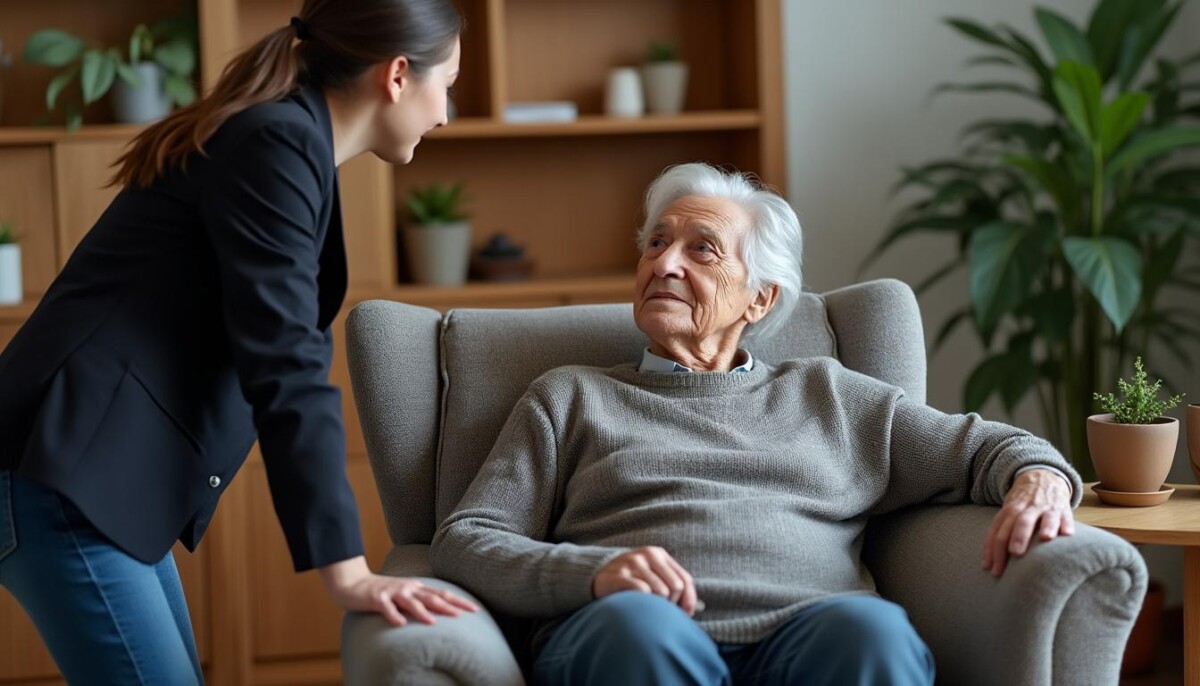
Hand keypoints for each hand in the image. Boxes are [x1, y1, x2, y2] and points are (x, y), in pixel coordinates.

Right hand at [319, 556, 476, 625]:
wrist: (354, 584)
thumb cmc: (383, 593)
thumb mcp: (405, 595)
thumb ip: (421, 601)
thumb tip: (442, 611)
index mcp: (417, 588)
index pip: (442, 594)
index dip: (459, 601)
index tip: (475, 609)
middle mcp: (408, 588)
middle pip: (432, 597)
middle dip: (449, 605)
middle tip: (465, 614)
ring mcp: (392, 593)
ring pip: (410, 602)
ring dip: (422, 611)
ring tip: (433, 621)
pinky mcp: (377, 599)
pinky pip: (386, 609)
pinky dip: (393, 615)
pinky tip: (399, 624)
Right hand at [592, 546, 697, 615]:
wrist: (599, 575)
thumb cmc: (633, 579)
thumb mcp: (653, 575)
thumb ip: (672, 585)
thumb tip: (692, 609)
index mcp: (659, 554)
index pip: (684, 579)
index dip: (689, 599)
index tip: (685, 614)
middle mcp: (647, 555)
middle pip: (675, 586)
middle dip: (672, 603)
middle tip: (661, 610)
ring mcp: (633, 563)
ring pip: (661, 590)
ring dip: (657, 604)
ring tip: (648, 607)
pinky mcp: (620, 575)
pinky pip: (643, 591)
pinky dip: (644, 601)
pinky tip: (637, 603)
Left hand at [983, 469, 1074, 576]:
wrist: (1042, 478)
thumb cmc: (1021, 505)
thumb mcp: (1007, 513)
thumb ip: (1000, 534)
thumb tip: (987, 565)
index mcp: (1009, 511)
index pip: (998, 531)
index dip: (994, 550)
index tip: (991, 569)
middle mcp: (1026, 509)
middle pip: (1019, 522)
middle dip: (1017, 537)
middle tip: (1015, 553)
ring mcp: (1045, 508)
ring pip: (1044, 516)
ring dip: (1045, 527)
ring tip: (1045, 539)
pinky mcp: (1062, 509)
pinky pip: (1065, 516)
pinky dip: (1066, 524)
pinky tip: (1067, 534)